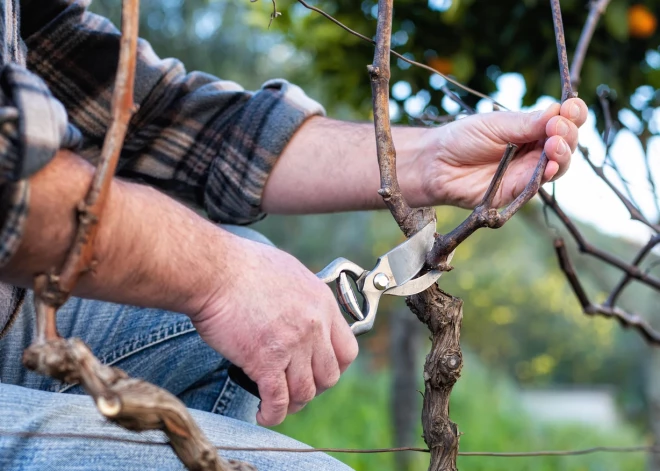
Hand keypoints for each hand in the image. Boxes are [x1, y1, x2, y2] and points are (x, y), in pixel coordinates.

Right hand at [190, 233, 358, 426]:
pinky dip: (271, 414)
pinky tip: (262, 415)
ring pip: (305, 392)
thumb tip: (300, 311)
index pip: (347, 350)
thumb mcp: (289, 272)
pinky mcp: (266, 361)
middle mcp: (314, 326)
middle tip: (295, 388)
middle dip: (313, 388)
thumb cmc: (241, 267)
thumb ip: (302, 297)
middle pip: (329, 376)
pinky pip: (278, 401)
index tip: (318, 371)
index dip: (334, 367)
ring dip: (293, 404)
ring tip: (278, 404)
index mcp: (322, 303)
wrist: (215, 271)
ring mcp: (293, 345)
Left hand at [418, 98, 587, 208]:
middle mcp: (534, 149)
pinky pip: (537, 185)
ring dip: (562, 154)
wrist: (435, 164)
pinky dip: (546, 175)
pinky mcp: (516, 191)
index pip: (563, 120)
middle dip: (568, 134)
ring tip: (555, 145)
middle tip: (558, 129)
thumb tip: (558, 110)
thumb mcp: (495, 125)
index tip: (571, 108)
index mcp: (531, 128)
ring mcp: (527, 171)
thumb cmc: (462, 139)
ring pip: (558, 165)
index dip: (572, 114)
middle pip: (566, 143)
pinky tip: (548, 165)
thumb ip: (526, 123)